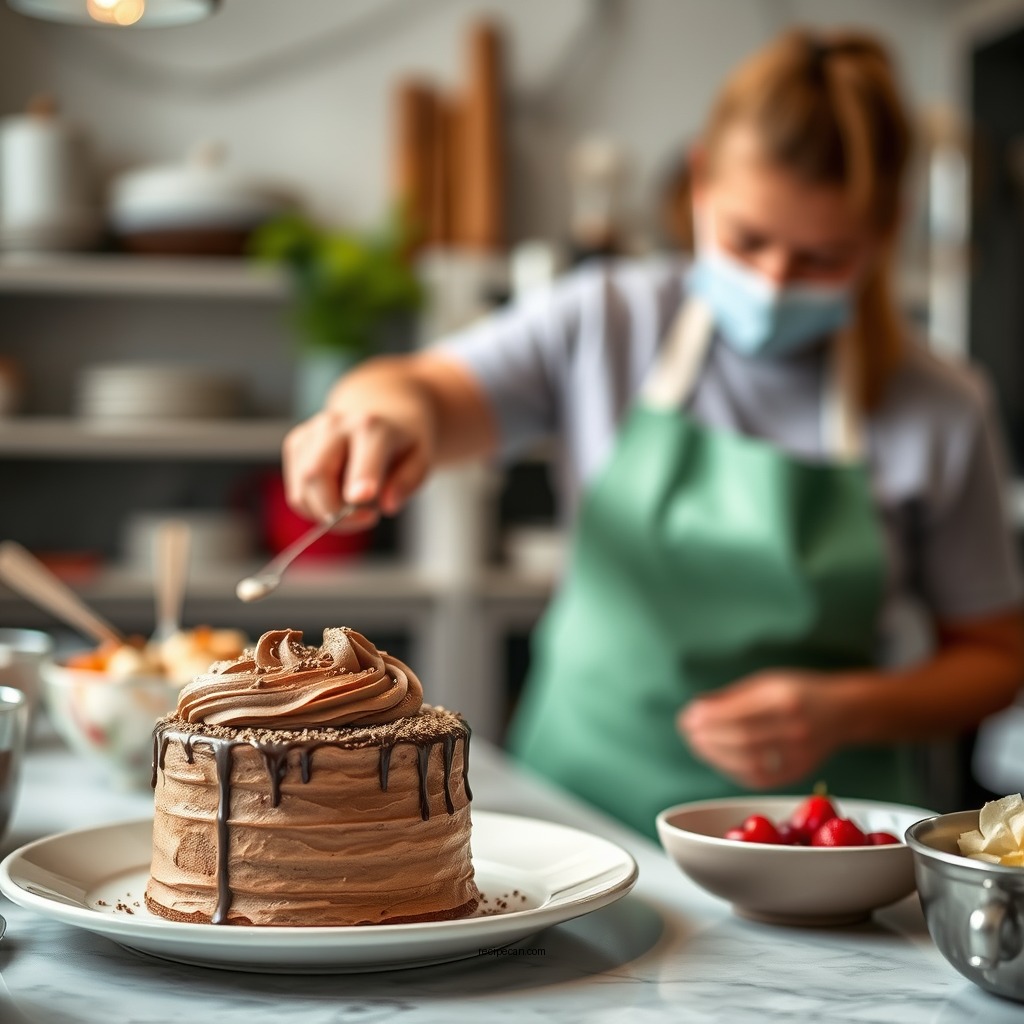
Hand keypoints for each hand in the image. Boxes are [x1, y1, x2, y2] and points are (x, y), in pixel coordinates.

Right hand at [282, 364, 436, 529]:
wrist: (381, 411)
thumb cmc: (402, 442)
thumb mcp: (421, 459)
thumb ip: (407, 482)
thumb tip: (387, 505)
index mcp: (372, 426)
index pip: (362, 455)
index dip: (360, 478)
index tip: (363, 498)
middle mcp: (335, 425)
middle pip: (316, 474)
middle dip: (335, 511)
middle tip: (366, 519)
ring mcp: (310, 433)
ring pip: (302, 488)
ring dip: (325, 514)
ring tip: (354, 512)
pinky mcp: (296, 445)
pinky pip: (296, 492)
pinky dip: (314, 508)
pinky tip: (337, 501)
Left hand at [676, 670, 845, 789]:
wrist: (844, 710)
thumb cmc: (798, 691)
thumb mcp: (767, 681)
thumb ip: (732, 696)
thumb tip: (696, 708)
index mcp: (783, 697)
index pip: (738, 713)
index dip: (708, 719)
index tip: (687, 716)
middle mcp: (794, 726)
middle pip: (742, 740)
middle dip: (708, 738)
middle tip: (688, 732)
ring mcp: (800, 753)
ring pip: (749, 763)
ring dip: (717, 756)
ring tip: (698, 745)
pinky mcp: (800, 771)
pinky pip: (762, 778)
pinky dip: (735, 771)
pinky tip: (720, 760)